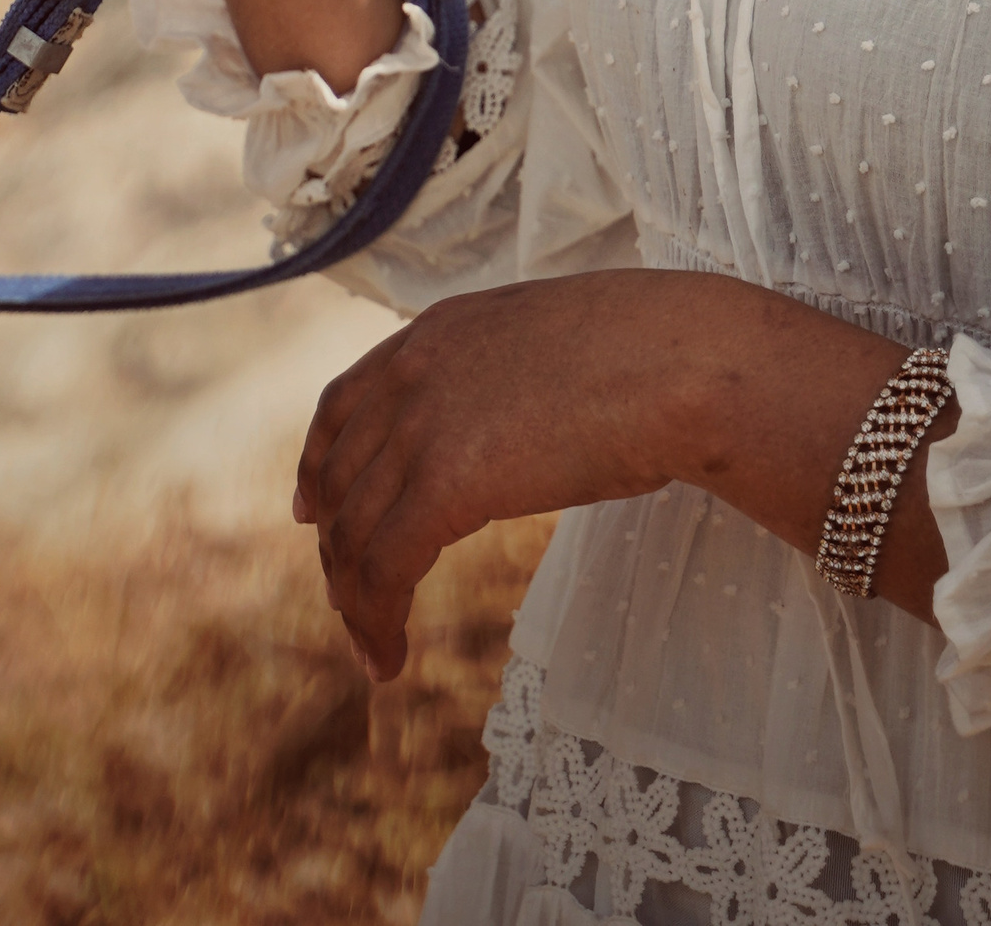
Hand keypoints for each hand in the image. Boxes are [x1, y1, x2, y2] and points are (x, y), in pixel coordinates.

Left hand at [292, 273, 717, 678]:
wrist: (680, 360)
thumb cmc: (652, 355)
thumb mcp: (553, 347)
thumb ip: (508, 377)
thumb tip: (519, 419)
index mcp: (439, 332)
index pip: (344, 403)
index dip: (318, 464)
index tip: (310, 511)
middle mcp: (414, 372)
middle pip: (340, 477)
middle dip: (336, 548)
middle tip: (352, 604)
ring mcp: (423, 424)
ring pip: (353, 532)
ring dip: (353, 601)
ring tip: (374, 650)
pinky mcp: (445, 483)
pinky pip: (383, 569)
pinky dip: (376, 621)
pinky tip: (391, 659)